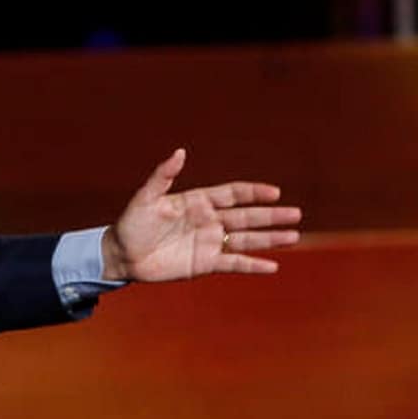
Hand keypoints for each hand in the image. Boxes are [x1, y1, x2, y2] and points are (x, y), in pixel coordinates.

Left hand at [102, 149, 300, 281]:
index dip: (253, 192)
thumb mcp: (146, 198)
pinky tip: (272, 265)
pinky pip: (234, 263)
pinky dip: (252, 265)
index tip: (274, 192)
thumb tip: (180, 152)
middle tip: (296, 214)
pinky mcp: (205, 263)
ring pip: (245, 239)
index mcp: (197, 201)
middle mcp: (208, 220)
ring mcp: (209, 242)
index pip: (232, 194)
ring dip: (269, 238)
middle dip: (270, 215)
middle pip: (246, 216)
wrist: (121, 255)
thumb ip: (163, 176)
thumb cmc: (131, 223)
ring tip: (294, 236)